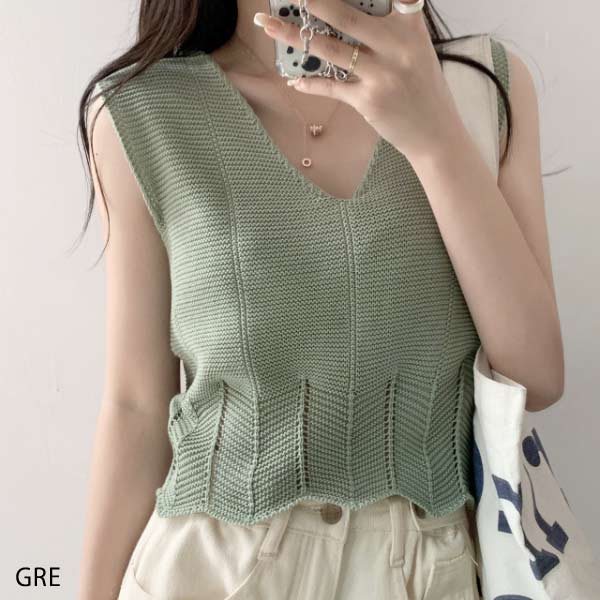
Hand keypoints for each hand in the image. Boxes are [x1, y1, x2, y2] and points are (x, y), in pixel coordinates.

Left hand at [255, 0, 466, 161]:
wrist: (436, 133)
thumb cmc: (423, 89)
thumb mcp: (416, 51)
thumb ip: (392, 30)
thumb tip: (343, 19)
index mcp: (410, 28)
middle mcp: (397, 47)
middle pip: (346, 17)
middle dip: (314, 3)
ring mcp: (381, 75)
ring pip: (330, 50)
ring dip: (294, 37)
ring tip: (270, 27)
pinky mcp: (368, 101)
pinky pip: (331, 87)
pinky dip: (310, 83)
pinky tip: (294, 81)